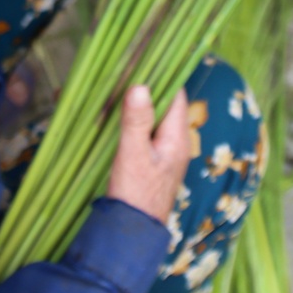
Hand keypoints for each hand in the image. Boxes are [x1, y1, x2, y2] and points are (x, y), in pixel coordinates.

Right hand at [106, 84, 190, 222]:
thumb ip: (136, 121)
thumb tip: (140, 86)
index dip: (162, 76)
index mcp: (177, 138)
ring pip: (154, 119)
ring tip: (116, 89)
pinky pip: (146, 133)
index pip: (176, 96)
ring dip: (138, 105)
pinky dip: (133, 122)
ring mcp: (164, 154)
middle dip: (147, 88)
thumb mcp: (133, 154)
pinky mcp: (152, 162)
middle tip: (124, 71)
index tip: (144, 59)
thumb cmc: (135, 194)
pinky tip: (115, 118)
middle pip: (165, 105)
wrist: (132, 233)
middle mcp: (175, 143)